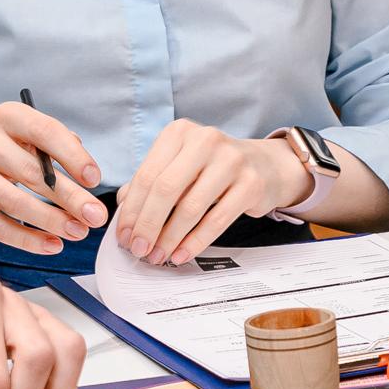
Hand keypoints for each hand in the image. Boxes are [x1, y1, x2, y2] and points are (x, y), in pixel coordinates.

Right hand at [0, 102, 106, 255]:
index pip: (45, 132)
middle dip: (70, 198)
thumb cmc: (10, 149)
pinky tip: (53, 245)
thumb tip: (87, 173)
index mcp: (7, 117)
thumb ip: (61, 145)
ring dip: (52, 221)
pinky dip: (28, 240)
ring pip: (15, 203)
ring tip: (79, 232)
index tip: (95, 179)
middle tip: (96, 216)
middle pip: (32, 173)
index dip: (73, 157)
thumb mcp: (31, 135)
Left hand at [113, 123, 308, 265]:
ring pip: (190, 207)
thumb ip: (150, 183)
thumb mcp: (179, 166)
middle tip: (139, 249)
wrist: (265, 166)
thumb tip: (123, 212)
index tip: (124, 236)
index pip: (147, 175)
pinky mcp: (251, 184)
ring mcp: (231, 160)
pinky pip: (216, 220)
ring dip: (170, 238)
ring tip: (158, 256)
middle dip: (147, 225)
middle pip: (166, 190)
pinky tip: (182, 254)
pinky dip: (195, 242)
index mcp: (180, 132)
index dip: (132, 210)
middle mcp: (206, 140)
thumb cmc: (212, 169)